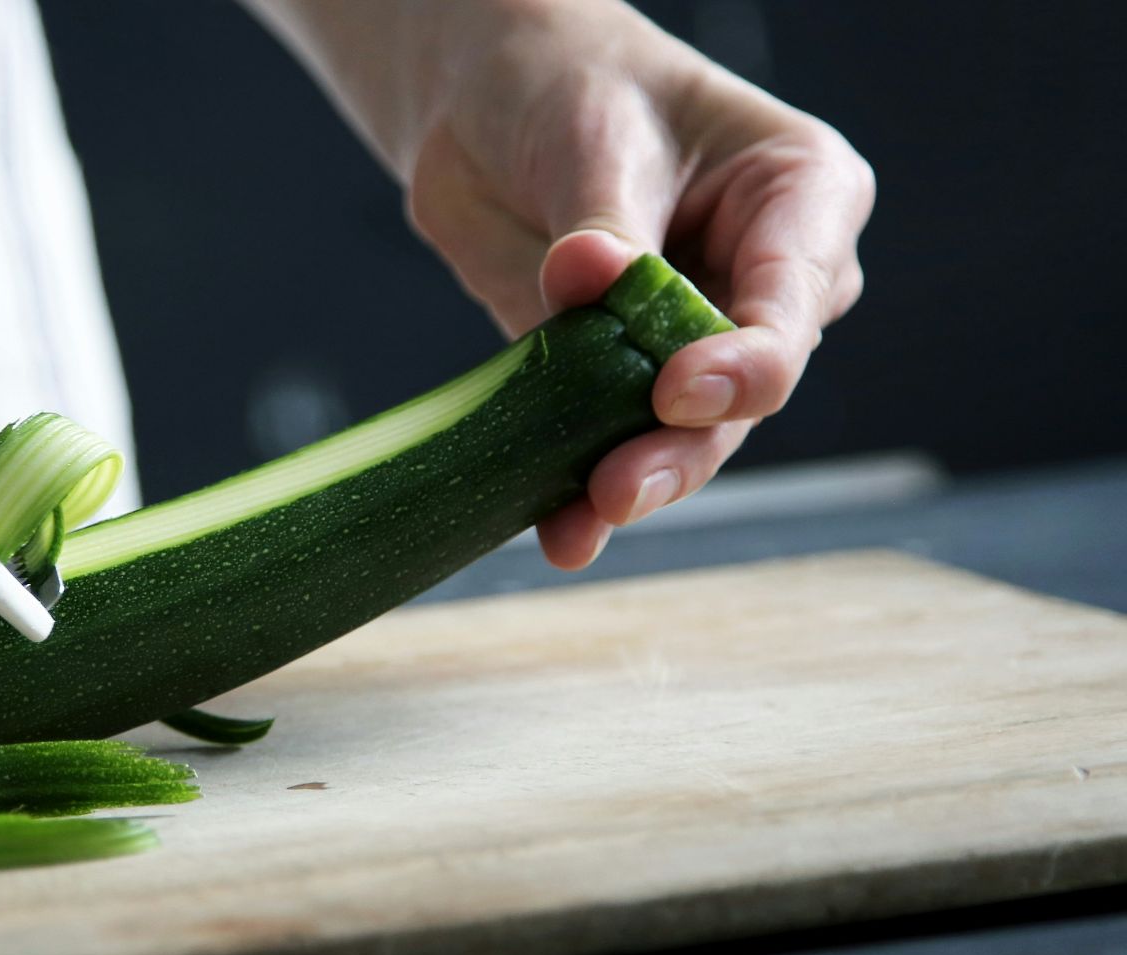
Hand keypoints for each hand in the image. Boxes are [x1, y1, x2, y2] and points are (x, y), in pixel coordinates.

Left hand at [250, 0, 874, 567]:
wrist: (485, 102)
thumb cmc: (573, 87)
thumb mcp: (594, 135)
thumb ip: (602, 223)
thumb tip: (586, 277)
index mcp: (802, 200)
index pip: (792, 301)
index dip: (743, 361)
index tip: (676, 391)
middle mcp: (764, 286)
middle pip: (744, 391)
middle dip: (682, 445)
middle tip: (620, 486)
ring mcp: (693, 343)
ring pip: (682, 434)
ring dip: (630, 481)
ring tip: (580, 521)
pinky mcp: (614, 381)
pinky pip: (604, 442)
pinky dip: (577, 489)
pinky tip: (558, 533)